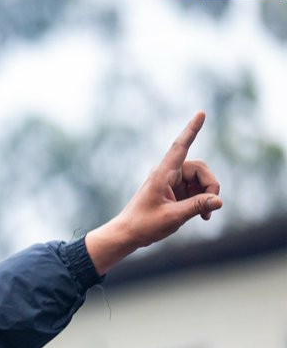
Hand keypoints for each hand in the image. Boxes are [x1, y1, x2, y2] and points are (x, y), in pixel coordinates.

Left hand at [86, 111, 220, 274]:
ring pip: (200, 180)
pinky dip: (202, 200)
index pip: (180, 147)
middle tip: (211, 207)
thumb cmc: (144, 225)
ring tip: (205, 216)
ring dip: (206, 196)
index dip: (191, 130)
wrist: (127, 234)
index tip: (201, 113)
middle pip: (200, 169)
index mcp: (162, 174)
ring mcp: (171, 182)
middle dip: (210, 186)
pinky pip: (195, 190)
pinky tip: (202, 216)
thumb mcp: (173, 217)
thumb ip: (197, 207)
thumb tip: (219, 201)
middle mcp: (167, 173)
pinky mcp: (174, 191)